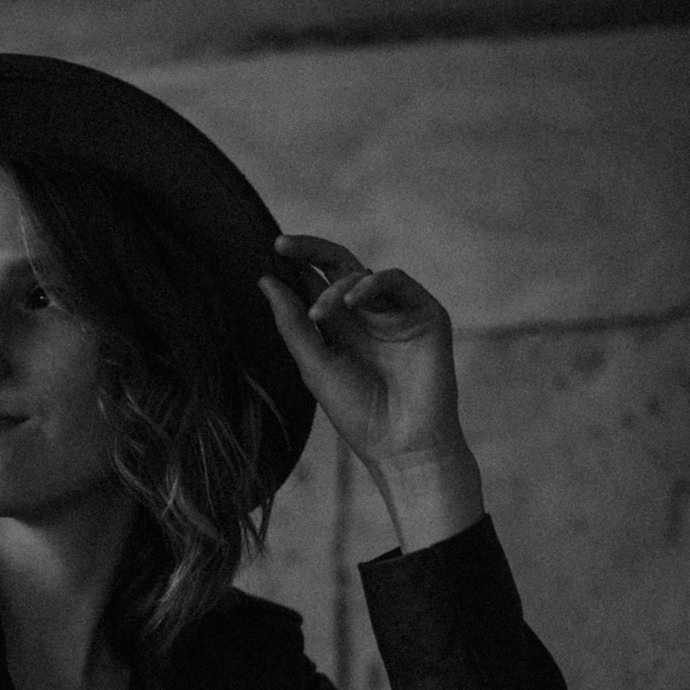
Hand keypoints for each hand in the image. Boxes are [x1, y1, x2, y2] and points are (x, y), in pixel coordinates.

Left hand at [259, 236, 483, 552]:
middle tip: (281, 244)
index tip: (269, 251)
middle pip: (338, 267)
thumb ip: (292, 324)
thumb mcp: (315, 366)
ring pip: (363, 274)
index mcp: (341, 328)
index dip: (294, 266)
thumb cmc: (358, 414)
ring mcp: (397, 312)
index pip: (315, 284)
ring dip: (336, 286)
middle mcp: (369, 316)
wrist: (401, 445)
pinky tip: (353, 301)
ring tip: (319, 313)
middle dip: (310, 251)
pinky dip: (372, 284)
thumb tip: (264, 281)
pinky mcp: (425, 314)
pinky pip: (396, 282)